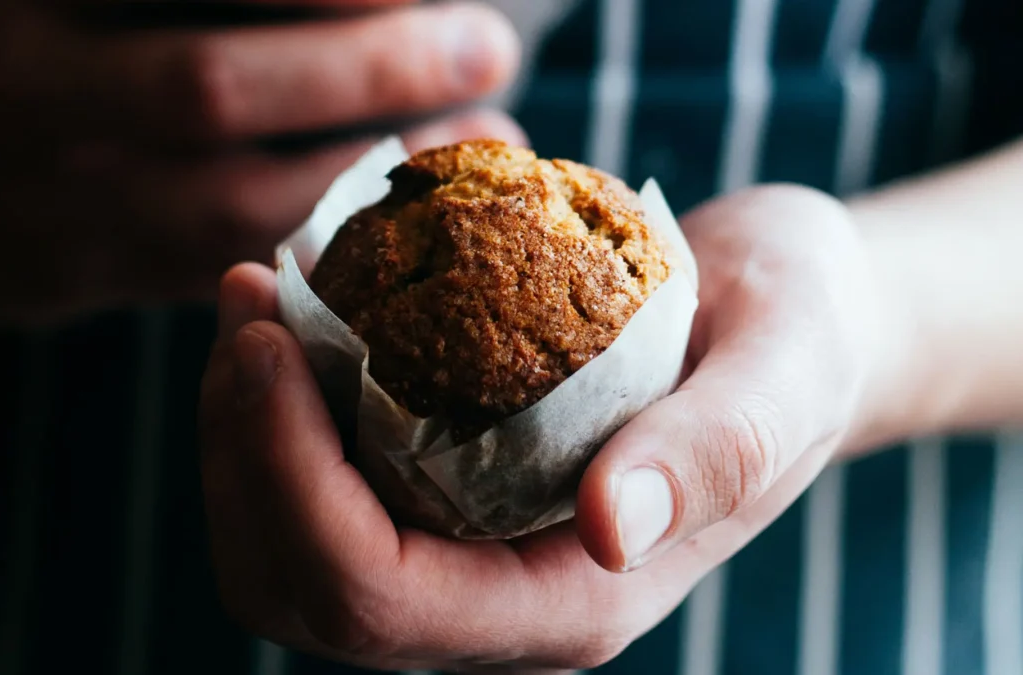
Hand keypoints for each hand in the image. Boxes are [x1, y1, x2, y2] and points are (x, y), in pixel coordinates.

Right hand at [0, 0, 520, 323]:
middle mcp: (10, 86)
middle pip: (214, 84)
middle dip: (374, 70)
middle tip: (488, 49)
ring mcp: (29, 195)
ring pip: (228, 203)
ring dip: (375, 178)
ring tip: (480, 141)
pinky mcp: (55, 276)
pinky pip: (211, 269)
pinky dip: (319, 244)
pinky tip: (402, 216)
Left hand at [198, 184, 887, 669]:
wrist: (791, 322)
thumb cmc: (800, 336)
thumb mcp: (788, 370)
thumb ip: (720, 451)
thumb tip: (609, 524)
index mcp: (571, 600)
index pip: (379, 596)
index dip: (290, 480)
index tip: (270, 341)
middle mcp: (497, 598)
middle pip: (301, 585)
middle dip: (241, 452)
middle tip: (247, 303)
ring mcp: (463, 550)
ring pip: (284, 546)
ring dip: (240, 428)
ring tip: (254, 298)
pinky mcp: (444, 491)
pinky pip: (315, 483)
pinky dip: (275, 405)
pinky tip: (295, 309)